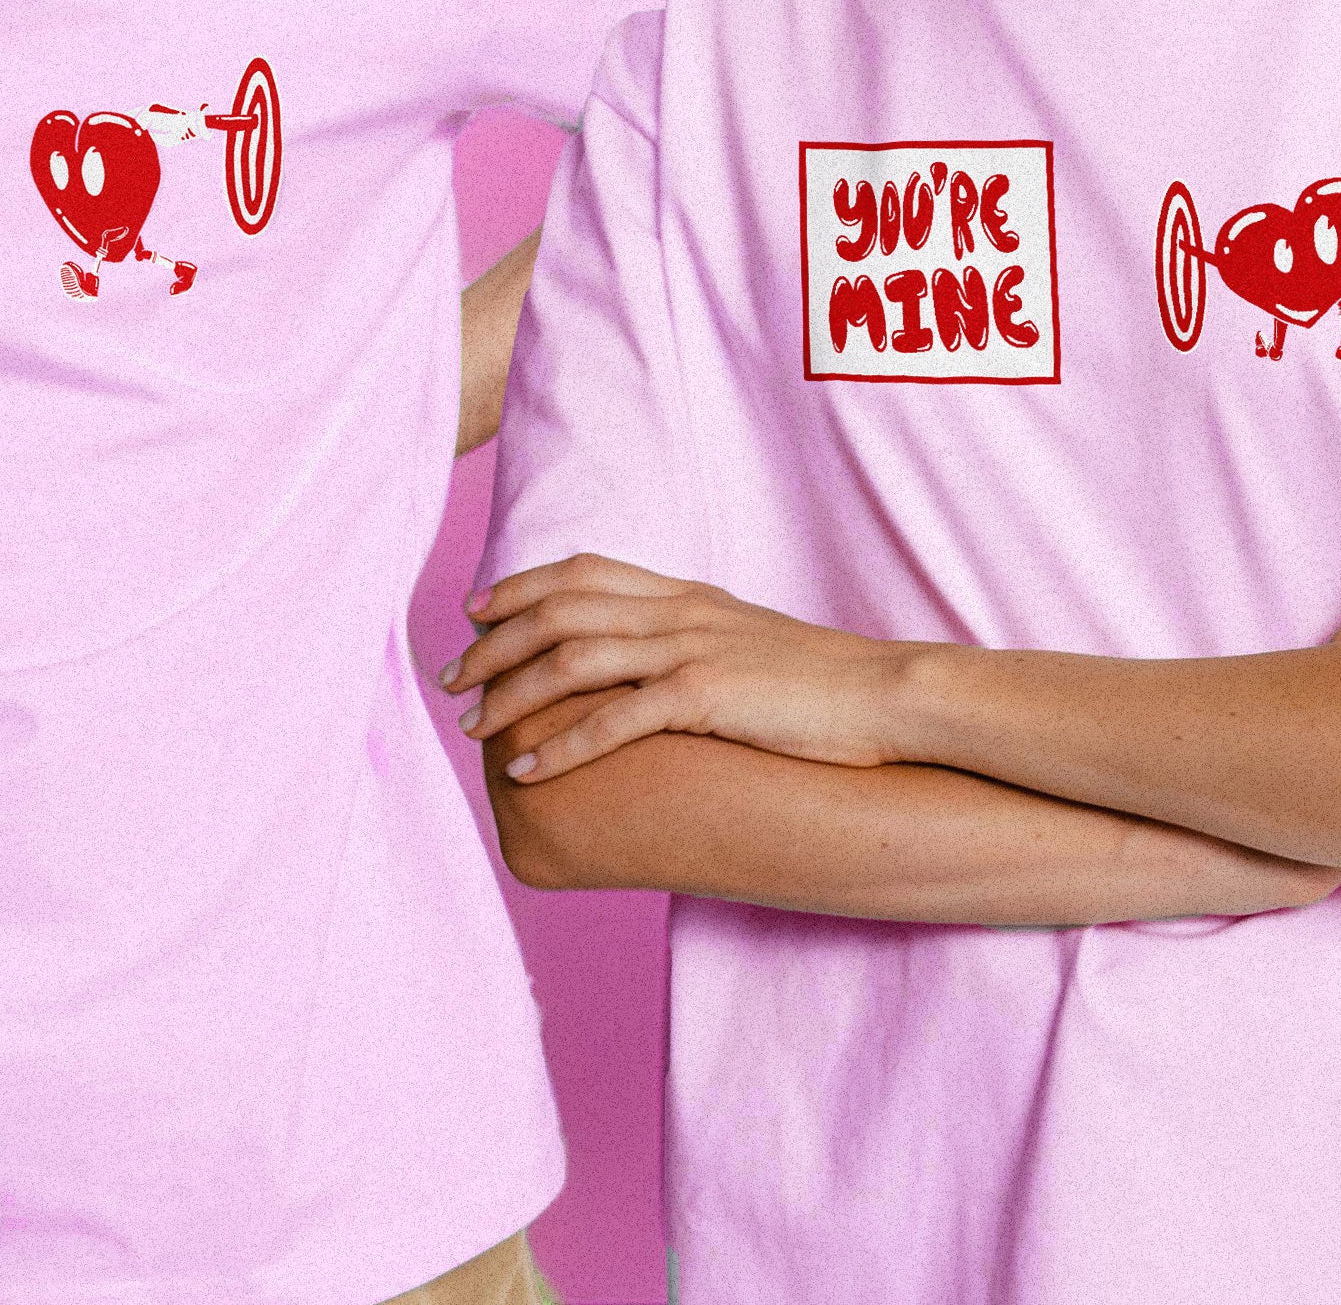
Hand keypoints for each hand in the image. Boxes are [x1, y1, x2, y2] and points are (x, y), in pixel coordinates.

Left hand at [438, 555, 914, 781]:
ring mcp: (691, 649)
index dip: (520, 586)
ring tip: (473, 728)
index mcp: (687, 594)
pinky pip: (616, 718)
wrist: (890, 695)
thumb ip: (697, 642)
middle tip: (450, 680)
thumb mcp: (749, 644)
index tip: (475, 609)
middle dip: (495, 642)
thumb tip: (656, 669)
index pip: (583, 571)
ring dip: (512, 692)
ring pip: (573, 657)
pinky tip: (528, 768)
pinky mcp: (707, 697)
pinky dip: (562, 743)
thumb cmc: (825, 684)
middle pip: (560, 608)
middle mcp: (679, 610)